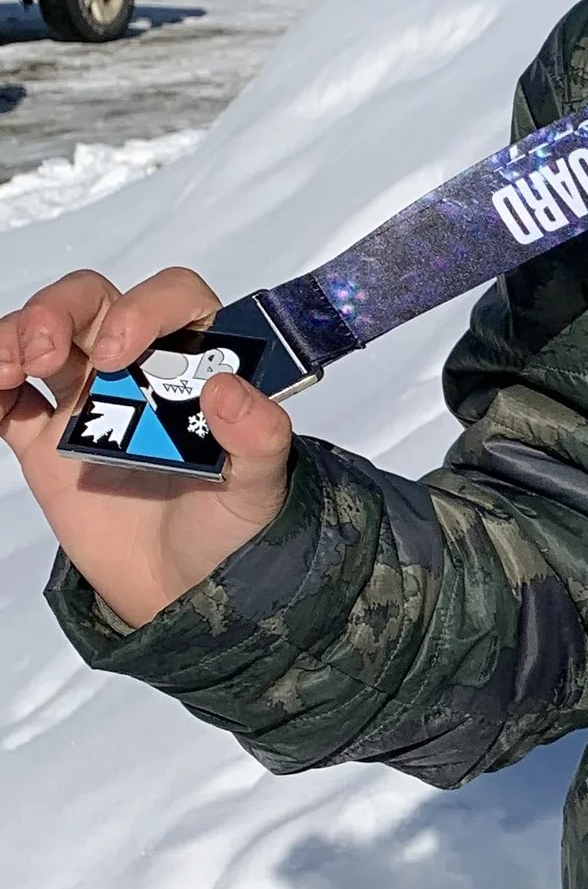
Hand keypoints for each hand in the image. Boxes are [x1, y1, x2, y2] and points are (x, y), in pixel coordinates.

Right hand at [0, 266, 293, 629]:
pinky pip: (9, 397)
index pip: (174, 300)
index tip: (119, 351)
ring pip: (44, 336)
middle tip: (46, 352)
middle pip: (93, 302)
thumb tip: (229, 389)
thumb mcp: (260, 488)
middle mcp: (139, 368)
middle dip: (59, 310)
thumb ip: (258, 437)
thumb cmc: (228, 529)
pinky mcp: (45, 437)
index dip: (144, 308)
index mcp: (197, 366)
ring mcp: (88, 399)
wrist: (181, 588)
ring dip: (16, 337)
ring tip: (10, 371)